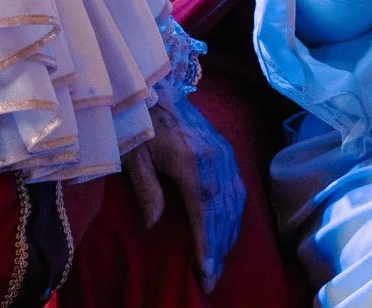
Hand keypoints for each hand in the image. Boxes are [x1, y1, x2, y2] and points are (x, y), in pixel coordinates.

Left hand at [124, 94, 244, 291]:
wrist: (158, 91)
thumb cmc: (140, 126)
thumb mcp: (134, 157)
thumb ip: (147, 189)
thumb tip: (153, 223)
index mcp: (191, 162)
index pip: (204, 211)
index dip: (206, 243)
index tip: (205, 270)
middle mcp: (215, 159)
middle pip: (223, 211)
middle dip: (218, 248)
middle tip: (211, 279)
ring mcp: (225, 154)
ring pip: (234, 202)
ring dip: (228, 235)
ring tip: (219, 262)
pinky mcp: (227, 152)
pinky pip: (238, 189)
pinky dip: (235, 215)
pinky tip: (228, 232)